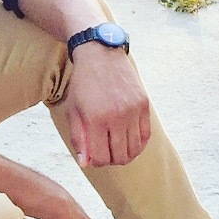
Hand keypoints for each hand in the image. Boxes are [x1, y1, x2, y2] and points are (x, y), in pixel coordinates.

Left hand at [66, 43, 150, 167]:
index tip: (93, 156)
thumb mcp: (73, 110)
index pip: (101, 158)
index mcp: (96, 119)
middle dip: (111, 160)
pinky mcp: (144, 104)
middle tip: (105, 152)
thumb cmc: (83, 84)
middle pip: (120, 157)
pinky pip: (146, 135)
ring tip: (115, 147)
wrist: (101, 54)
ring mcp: (133, 111)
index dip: (96, 162)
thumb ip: (78, 138)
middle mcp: (117, 116)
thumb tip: (85, 164)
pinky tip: (128, 140)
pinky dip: (138, 144)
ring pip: (135, 149)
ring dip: (125, 154)